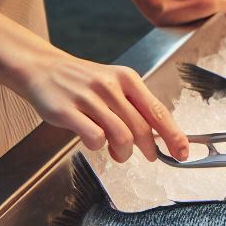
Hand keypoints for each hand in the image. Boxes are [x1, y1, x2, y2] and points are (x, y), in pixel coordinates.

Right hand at [16, 50, 188, 163]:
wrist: (44, 68)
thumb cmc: (82, 81)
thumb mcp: (114, 84)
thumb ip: (134, 106)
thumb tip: (159, 134)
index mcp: (127, 78)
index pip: (158, 110)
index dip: (173, 135)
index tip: (182, 152)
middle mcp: (111, 86)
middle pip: (142, 127)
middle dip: (149, 148)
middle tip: (149, 157)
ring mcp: (89, 98)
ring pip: (121, 135)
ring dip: (123, 153)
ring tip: (118, 153)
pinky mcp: (67, 110)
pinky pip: (94, 137)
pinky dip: (99, 147)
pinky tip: (95, 142)